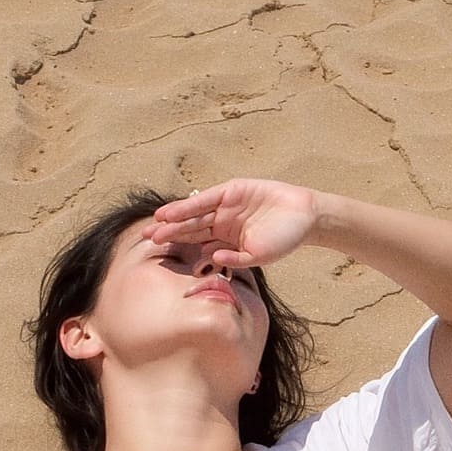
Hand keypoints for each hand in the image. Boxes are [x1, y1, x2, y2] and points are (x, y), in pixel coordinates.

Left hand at [149, 179, 320, 271]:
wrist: (305, 216)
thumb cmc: (284, 240)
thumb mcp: (258, 256)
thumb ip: (235, 259)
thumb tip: (210, 259)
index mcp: (226, 241)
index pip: (197, 244)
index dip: (178, 248)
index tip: (159, 255)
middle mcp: (222, 223)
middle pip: (190, 228)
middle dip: (168, 233)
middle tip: (145, 238)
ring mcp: (225, 206)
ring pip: (194, 214)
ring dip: (174, 219)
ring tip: (154, 225)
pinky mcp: (232, 191)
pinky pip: (206, 200)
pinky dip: (188, 205)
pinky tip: (171, 212)